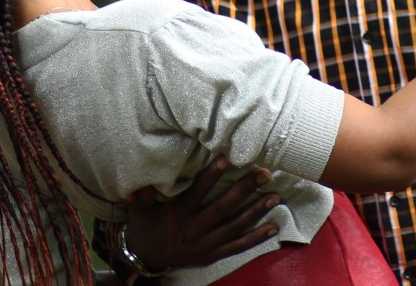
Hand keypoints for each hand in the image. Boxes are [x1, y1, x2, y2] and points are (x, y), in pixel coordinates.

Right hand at [121, 158, 280, 270]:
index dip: (213, 175)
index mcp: (179, 214)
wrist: (144, 258)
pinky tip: (273, 227)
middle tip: (264, 173)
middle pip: (224, 207)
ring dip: (256, 211)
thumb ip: (143, 197)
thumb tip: (142, 184)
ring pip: (235, 226)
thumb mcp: (140, 211)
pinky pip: (237, 246)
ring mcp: (206, 244)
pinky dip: (256, 238)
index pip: (198, 191)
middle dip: (245, 189)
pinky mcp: (212, 254)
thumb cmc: (145, 226)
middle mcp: (195, 229)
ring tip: (275, 196)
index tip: (228, 158)